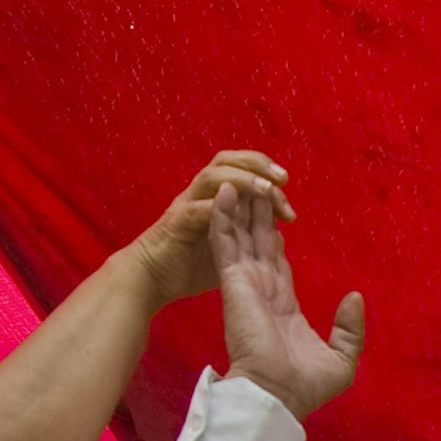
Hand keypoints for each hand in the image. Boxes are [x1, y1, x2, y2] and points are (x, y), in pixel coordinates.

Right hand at [126, 151, 292, 302]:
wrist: (154, 279)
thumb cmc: (192, 264)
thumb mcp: (230, 249)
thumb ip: (250, 237)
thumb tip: (278, 233)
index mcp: (215, 196)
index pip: (241, 168)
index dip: (265, 171)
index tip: (287, 187)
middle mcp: (201, 194)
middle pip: (228, 161)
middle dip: (258, 165)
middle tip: (283, 179)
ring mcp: (187, 205)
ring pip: (213, 177)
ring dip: (242, 180)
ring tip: (266, 189)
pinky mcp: (177, 223)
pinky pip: (197, 208)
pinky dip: (216, 206)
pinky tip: (234, 206)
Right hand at [211, 181, 363, 419]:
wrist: (275, 397)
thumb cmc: (304, 388)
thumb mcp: (341, 359)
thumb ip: (350, 328)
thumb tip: (355, 297)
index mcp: (284, 307)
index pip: (278, 263)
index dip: (276, 238)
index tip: (279, 217)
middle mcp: (262, 291)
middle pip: (257, 241)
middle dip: (258, 214)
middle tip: (259, 184)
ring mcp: (246, 284)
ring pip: (240, 235)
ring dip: (240, 207)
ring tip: (241, 178)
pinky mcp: (234, 281)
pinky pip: (225, 241)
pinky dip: (223, 216)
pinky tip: (224, 192)